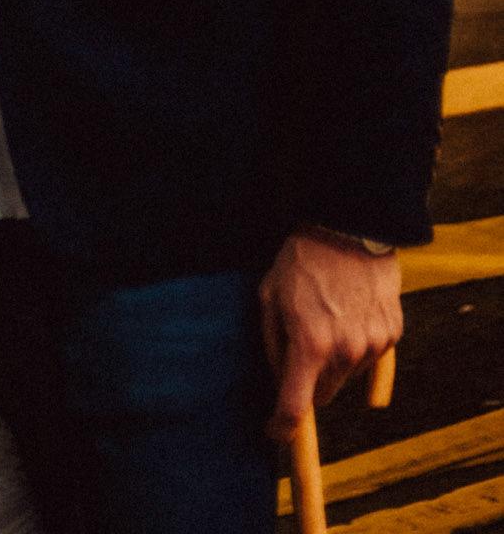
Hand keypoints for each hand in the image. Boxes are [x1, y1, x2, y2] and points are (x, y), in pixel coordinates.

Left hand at [259, 231, 402, 441]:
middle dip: (309, 379)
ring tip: (327, 317)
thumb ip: (273, 343)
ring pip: (347, 377)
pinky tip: (350, 312)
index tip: (275, 432)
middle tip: (301, 342)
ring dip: (334, 361)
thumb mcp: (271, 296)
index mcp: (310, 344)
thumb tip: (280, 379)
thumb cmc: (302, 261)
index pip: (296, 405)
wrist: (349, 229)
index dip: (282, 425)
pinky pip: (370, 358)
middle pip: (323, 393)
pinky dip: (358, 346)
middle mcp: (345, 352)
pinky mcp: (392, 336)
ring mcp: (373, 346)